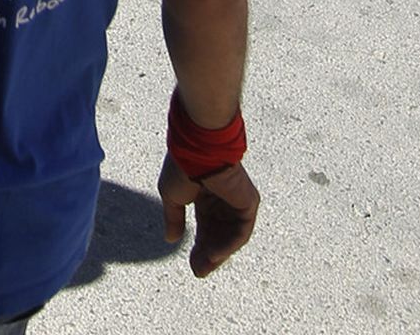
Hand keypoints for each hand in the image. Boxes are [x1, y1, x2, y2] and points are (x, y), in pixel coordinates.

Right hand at [158, 155, 258, 276]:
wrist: (198, 148)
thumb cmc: (182, 166)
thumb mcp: (171, 196)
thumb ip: (173, 218)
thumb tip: (171, 239)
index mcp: (205, 194)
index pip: (206, 227)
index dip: (199, 246)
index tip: (192, 265)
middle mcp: (223, 199)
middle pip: (219, 234)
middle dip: (208, 254)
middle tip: (198, 271)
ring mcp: (237, 201)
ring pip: (230, 236)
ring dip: (218, 254)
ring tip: (204, 267)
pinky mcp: (248, 202)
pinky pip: (241, 230)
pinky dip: (228, 244)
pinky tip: (214, 254)